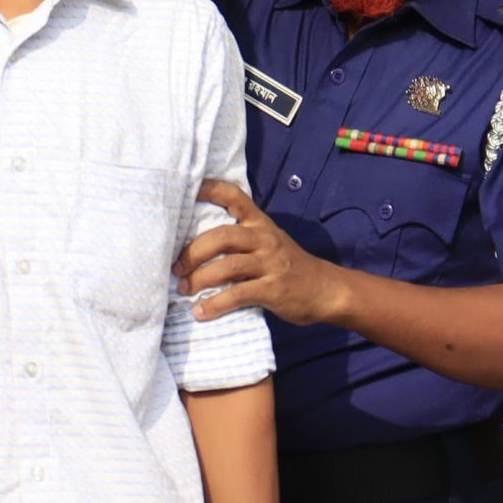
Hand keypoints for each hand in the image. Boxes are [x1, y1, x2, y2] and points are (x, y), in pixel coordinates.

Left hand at [177, 181, 342, 325]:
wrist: (326, 290)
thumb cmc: (289, 266)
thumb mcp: (269, 242)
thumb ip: (242, 239)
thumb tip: (196, 245)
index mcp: (260, 223)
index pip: (234, 197)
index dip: (210, 190)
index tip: (186, 191)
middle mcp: (264, 239)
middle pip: (221, 236)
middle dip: (193, 252)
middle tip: (176, 267)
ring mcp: (270, 264)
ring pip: (226, 266)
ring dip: (199, 279)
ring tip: (184, 289)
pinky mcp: (273, 289)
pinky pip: (238, 295)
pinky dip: (215, 305)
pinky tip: (201, 312)